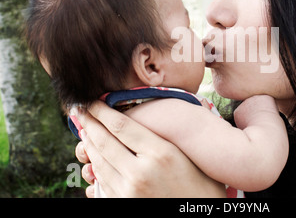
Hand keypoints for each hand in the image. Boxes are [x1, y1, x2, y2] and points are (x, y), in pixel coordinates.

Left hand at [74, 100, 225, 197]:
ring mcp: (129, 192)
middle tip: (80, 111)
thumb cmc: (203, 188)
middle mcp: (141, 172)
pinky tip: (92, 159)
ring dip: (88, 145)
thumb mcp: (191, 158)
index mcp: (161, 154)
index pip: (122, 126)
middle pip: (105, 142)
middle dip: (89, 124)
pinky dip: (94, 168)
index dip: (103, 112)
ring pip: (99, 163)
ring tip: (84, 131)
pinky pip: (101, 183)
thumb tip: (169, 113)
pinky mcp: (122, 205)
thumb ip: (170, 139)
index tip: (93, 102)